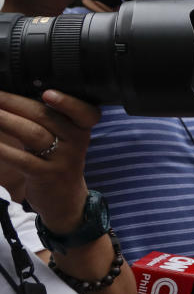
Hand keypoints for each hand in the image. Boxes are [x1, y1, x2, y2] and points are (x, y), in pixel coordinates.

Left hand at [0, 90, 99, 232]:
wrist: (66, 200)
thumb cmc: (57, 161)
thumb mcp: (63, 140)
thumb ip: (47, 119)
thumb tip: (12, 97)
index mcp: (81, 128)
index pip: (84, 111)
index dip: (67, 102)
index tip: (47, 93)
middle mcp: (76, 141)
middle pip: (45, 116)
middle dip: (15, 103)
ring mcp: (63, 159)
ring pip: (32, 133)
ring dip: (6, 120)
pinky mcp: (46, 175)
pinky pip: (21, 158)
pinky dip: (3, 148)